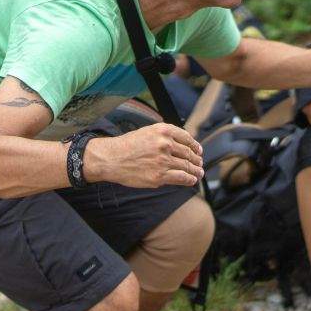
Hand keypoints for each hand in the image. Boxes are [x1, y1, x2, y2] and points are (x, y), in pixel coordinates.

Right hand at [84, 123, 203, 188]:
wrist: (111, 159)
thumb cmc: (127, 146)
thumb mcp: (147, 132)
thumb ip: (164, 136)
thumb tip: (182, 145)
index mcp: (163, 130)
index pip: (186, 138)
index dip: (195, 146)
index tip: (198, 151)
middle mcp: (165, 144)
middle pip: (188, 153)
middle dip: (196, 159)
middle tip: (199, 163)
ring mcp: (163, 160)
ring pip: (187, 166)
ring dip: (196, 170)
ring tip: (199, 173)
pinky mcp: (160, 176)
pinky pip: (182, 178)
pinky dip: (190, 179)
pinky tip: (192, 180)